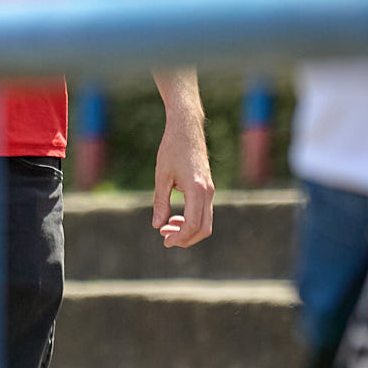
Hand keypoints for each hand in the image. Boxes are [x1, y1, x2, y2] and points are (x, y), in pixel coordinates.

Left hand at [152, 115, 214, 247]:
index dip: (179, 237)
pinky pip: (204, 212)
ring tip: (167, 228)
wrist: (187, 128)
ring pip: (205, 222)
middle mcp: (207, 192)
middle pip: (203, 229)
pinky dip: (192, 221)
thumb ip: (160, 202)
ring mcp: (210, 190)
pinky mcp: (208, 188)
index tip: (164, 240)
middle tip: (165, 238)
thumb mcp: (162, 175)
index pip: (192, 224)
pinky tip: (175, 218)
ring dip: (188, 231)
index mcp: (196, 189)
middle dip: (185, 239)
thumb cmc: (172, 148)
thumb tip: (157, 225)